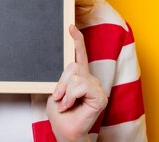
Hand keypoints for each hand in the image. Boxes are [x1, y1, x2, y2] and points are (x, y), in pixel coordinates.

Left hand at [47, 24, 107, 141]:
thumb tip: (70, 67)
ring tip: (65, 105)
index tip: (70, 27)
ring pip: (76, 76)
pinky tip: (70, 106)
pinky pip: (81, 86)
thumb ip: (64, 78)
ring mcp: (97, 87)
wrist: (65, 132)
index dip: (77, 40)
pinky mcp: (100, 96)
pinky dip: (71, 96)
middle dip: (62, 82)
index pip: (80, 55)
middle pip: (73, 65)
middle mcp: (90, 79)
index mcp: (80, 77)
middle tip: (58, 98)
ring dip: (65, 91)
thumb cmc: (61, 115)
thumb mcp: (57, 92)